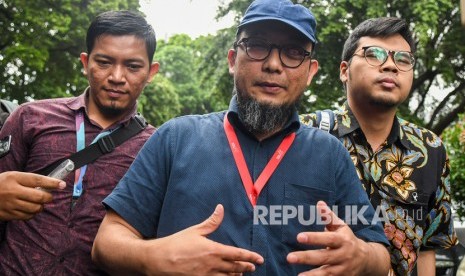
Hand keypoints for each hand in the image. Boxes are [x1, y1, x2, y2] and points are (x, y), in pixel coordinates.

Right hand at [0, 171, 65, 219]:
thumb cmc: (0, 184)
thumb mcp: (12, 176)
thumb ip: (28, 180)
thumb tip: (48, 184)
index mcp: (14, 178)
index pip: (38, 180)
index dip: (52, 183)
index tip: (62, 184)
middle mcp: (12, 191)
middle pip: (39, 197)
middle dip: (48, 197)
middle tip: (49, 196)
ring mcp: (10, 204)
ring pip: (35, 208)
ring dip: (40, 206)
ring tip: (38, 203)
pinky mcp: (7, 214)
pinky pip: (26, 216)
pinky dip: (32, 213)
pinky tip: (29, 209)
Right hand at [146, 204, 263, 274]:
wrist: (158, 260)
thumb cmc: (176, 243)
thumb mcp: (195, 231)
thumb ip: (211, 222)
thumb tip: (221, 208)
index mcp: (213, 250)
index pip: (237, 254)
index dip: (250, 257)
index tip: (259, 259)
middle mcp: (212, 265)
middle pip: (235, 268)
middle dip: (246, 267)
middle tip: (253, 267)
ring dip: (236, 275)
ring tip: (242, 273)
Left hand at [287, 201, 387, 275]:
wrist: (367, 259)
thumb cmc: (347, 239)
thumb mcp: (341, 227)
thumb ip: (329, 217)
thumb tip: (319, 203)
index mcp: (342, 240)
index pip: (328, 238)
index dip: (314, 238)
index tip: (299, 237)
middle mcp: (344, 255)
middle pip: (324, 257)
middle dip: (307, 258)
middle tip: (289, 257)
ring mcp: (343, 269)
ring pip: (327, 273)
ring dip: (312, 275)